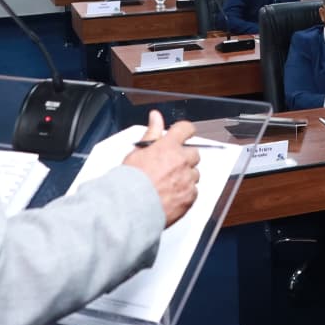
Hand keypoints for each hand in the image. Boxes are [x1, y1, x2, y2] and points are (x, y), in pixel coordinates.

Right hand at [123, 110, 200, 226]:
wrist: (131, 207)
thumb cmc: (131, 181)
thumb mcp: (137, 151)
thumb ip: (152, 133)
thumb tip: (156, 117)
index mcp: (168, 147)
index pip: (186, 129)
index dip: (184, 131)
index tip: (183, 135)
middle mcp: (181, 161)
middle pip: (194, 153)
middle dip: (184, 157)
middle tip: (169, 165)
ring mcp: (187, 179)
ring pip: (194, 173)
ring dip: (185, 176)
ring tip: (168, 183)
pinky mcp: (189, 197)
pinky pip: (193, 191)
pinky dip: (185, 192)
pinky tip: (171, 195)